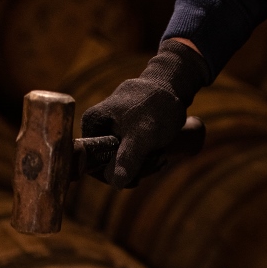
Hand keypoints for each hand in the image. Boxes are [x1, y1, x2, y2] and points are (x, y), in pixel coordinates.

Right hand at [81, 39, 208, 188]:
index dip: (112, 175)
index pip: (91, 163)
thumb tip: (116, 183)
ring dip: (143, 164)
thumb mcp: (142, 136)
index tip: (135, 177)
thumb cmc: (156, 107)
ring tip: (161, 156)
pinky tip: (160, 153)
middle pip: (108, 163)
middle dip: (133, 168)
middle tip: (157, 162)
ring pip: (122, 159)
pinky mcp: (125, 129)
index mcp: (92, 123)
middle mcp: (97, 125)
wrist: (175, 84)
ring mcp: (111, 127)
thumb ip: (128, 158)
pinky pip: (131, 151)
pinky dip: (145, 156)